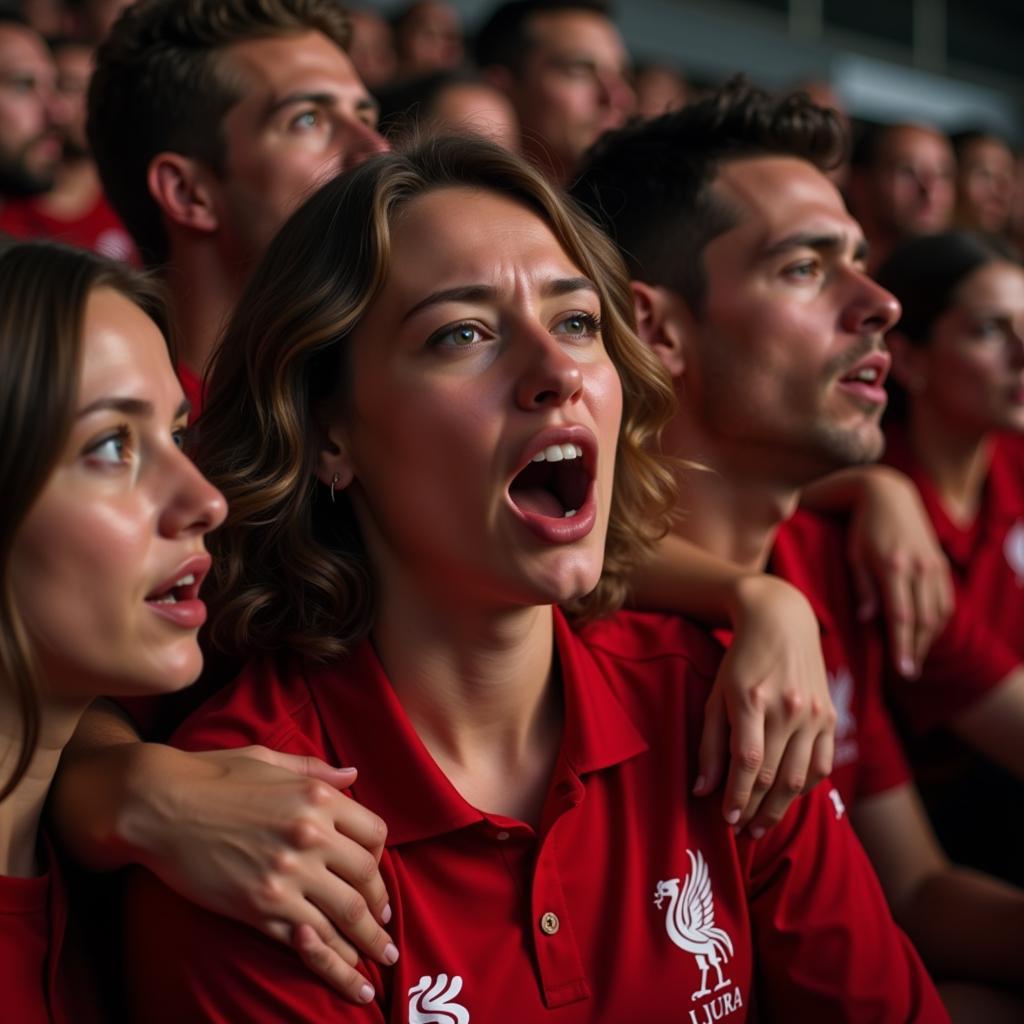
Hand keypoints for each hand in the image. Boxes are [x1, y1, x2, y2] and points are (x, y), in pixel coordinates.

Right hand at [125, 744, 394, 1004]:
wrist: (157, 804)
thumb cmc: (212, 775)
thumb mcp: (270, 760)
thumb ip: (316, 770)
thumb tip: (353, 773)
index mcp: (317, 797)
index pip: (374, 834)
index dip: (378, 858)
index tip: (373, 874)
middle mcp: (310, 836)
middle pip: (366, 879)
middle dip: (380, 907)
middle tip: (384, 926)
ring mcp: (286, 874)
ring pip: (345, 916)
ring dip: (368, 942)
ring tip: (382, 959)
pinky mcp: (259, 907)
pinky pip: (308, 940)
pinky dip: (333, 958)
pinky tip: (349, 972)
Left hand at [695, 575, 835, 834]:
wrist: (782, 622)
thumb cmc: (739, 660)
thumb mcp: (715, 694)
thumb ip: (710, 743)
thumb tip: (702, 790)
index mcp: (752, 700)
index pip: (748, 762)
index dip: (736, 796)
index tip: (725, 820)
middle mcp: (788, 708)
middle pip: (774, 776)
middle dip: (754, 810)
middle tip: (739, 830)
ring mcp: (814, 714)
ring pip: (801, 778)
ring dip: (779, 809)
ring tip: (759, 826)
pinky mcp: (831, 717)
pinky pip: (822, 764)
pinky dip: (805, 789)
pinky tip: (786, 800)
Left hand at [845, 466, 953, 676]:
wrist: (889, 495)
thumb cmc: (862, 528)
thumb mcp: (854, 556)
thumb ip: (863, 588)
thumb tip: (866, 620)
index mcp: (893, 567)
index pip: (901, 616)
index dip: (902, 646)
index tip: (902, 670)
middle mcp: (919, 568)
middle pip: (923, 620)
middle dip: (916, 650)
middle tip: (908, 672)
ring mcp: (933, 565)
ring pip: (938, 612)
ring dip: (928, 639)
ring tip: (915, 657)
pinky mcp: (940, 564)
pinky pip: (945, 600)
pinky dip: (938, 621)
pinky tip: (927, 633)